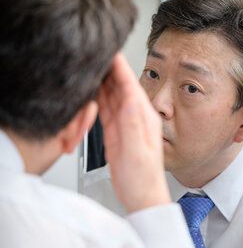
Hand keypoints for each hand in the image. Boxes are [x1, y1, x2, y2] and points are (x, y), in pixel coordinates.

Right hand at [97, 52, 170, 212]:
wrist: (142, 195)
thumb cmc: (144, 179)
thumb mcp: (138, 153)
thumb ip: (133, 127)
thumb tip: (129, 100)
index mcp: (145, 119)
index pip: (131, 87)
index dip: (120, 69)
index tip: (111, 52)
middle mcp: (136, 118)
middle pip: (121, 87)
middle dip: (110, 69)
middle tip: (97, 52)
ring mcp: (125, 124)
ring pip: (112, 96)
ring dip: (103, 80)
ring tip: (92, 65)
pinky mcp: (116, 132)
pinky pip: (106, 109)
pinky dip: (99, 97)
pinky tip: (93, 89)